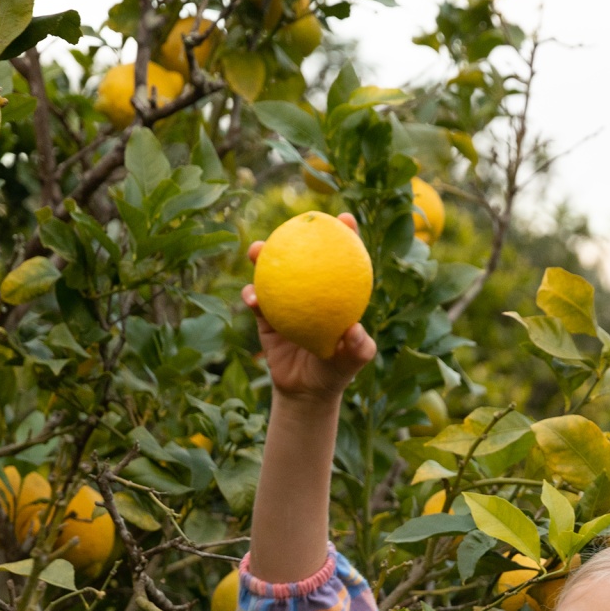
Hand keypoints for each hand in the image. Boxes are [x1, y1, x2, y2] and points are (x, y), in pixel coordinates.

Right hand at [243, 214, 376, 405]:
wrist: (304, 392)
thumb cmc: (333, 374)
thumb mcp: (350, 363)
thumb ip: (358, 349)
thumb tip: (355, 330)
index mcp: (334, 293)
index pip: (342, 259)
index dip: (345, 235)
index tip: (345, 218)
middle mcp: (310, 290)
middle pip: (302, 254)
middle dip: (296, 232)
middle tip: (294, 223)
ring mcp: (286, 299)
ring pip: (273, 270)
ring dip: (263, 256)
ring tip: (258, 250)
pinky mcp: (265, 315)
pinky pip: (256, 300)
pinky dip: (252, 296)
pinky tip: (251, 298)